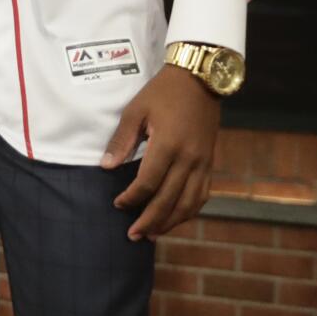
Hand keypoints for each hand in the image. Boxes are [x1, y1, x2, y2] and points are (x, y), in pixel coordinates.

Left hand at [103, 64, 221, 240]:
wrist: (200, 79)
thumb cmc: (163, 92)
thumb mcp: (136, 110)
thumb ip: (122, 140)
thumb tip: (106, 166)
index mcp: (169, 145)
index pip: (148, 183)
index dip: (132, 198)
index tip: (117, 204)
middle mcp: (190, 158)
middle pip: (169, 200)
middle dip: (149, 221)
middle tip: (132, 236)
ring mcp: (203, 163)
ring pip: (189, 203)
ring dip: (171, 222)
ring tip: (152, 235)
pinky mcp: (210, 163)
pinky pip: (203, 195)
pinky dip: (189, 211)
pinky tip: (175, 219)